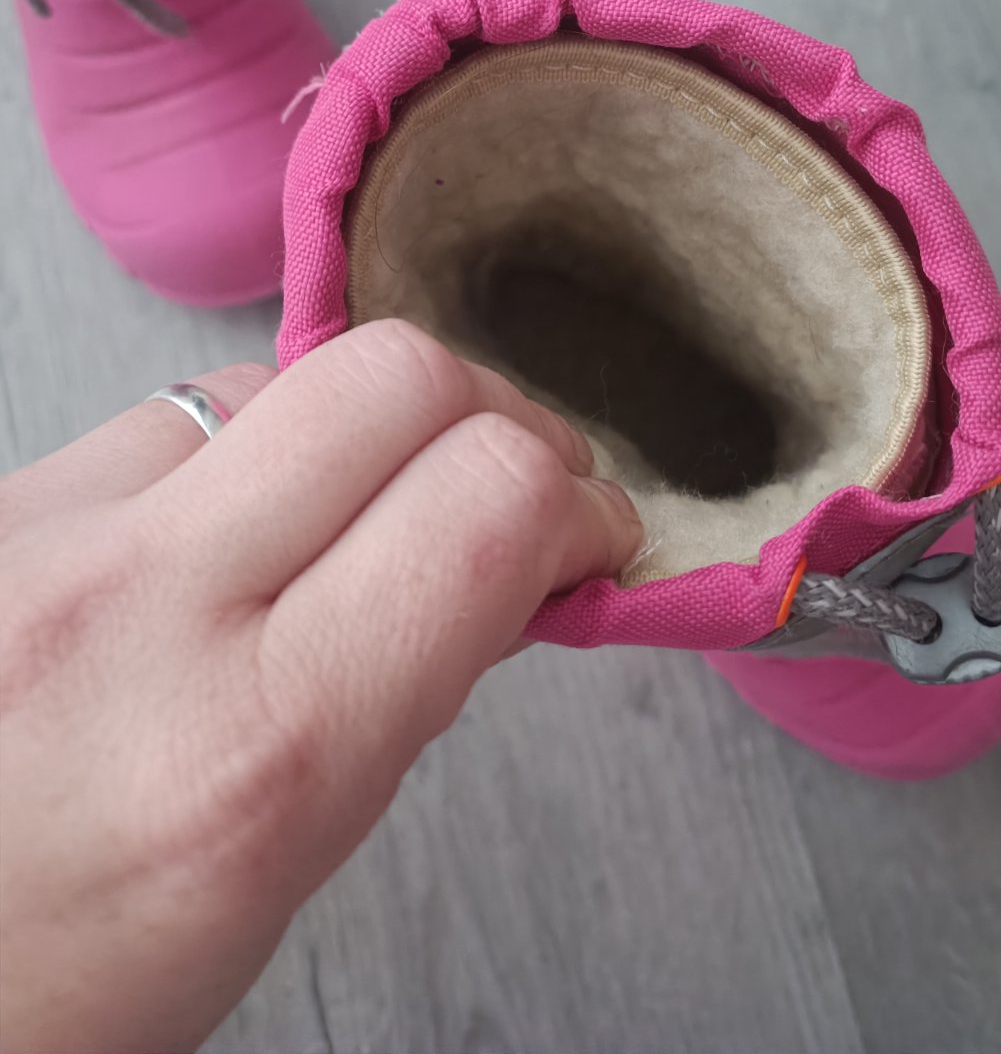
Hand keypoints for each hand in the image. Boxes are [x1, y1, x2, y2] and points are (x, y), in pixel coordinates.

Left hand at [0, 320, 640, 1053]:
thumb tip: (498, 568)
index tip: (588, 539)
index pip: (487, 506)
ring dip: (359, 432)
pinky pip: (162, 416)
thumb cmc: (54, 981)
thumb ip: (392, 697)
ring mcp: (35, 534)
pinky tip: (227, 533)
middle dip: (496, 414)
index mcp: (252, 752)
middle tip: (513, 486)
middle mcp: (136, 609)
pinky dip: (238, 455)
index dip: (577, 503)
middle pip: (394, 376)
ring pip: (273, 379)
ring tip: (359, 518)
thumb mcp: (269, 877)